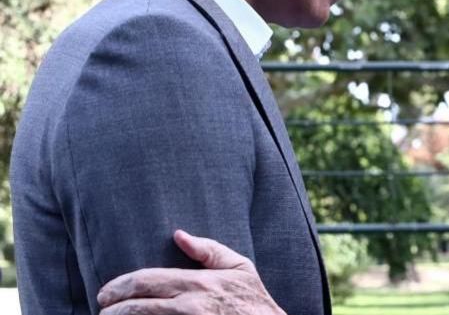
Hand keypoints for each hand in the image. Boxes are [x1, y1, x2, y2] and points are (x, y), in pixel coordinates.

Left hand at [98, 229, 286, 314]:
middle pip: (136, 306)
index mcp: (199, 283)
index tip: (104, 293)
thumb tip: (178, 234)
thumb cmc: (254, 301)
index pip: (145, 280)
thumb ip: (209, 250)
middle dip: (112, 308)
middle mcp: (190, 306)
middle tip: (102, 309)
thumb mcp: (241, 267)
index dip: (118, 286)